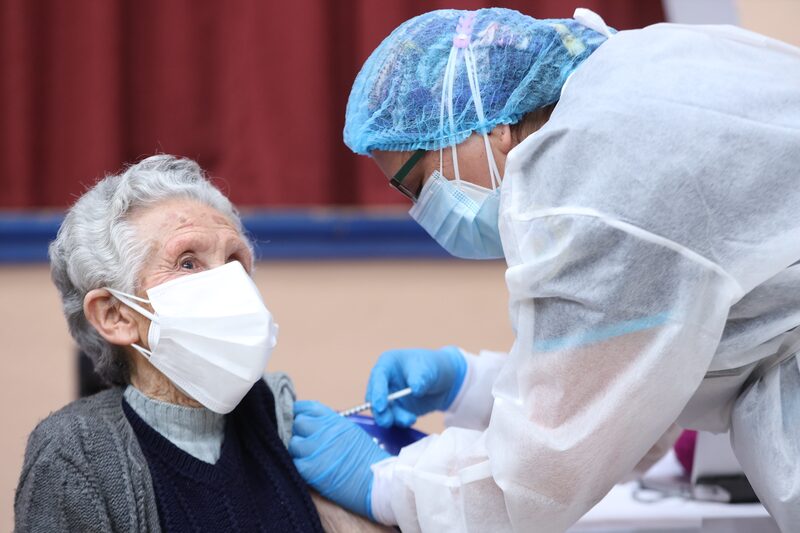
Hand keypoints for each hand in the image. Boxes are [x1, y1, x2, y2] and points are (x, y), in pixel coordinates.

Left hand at [290, 400, 390, 518]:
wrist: (376, 480)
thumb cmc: (368, 459)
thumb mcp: (351, 431)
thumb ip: (330, 426)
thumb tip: (313, 425)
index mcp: (334, 420)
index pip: (306, 408)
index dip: (298, 412)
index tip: (296, 418)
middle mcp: (323, 431)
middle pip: (297, 423)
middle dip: (298, 432)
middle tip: (305, 442)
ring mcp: (314, 449)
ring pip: (292, 443)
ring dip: (297, 450)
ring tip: (308, 458)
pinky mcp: (308, 469)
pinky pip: (293, 462)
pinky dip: (298, 465)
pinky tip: (309, 469)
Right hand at [366, 346, 466, 427]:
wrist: (444, 380)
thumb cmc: (432, 367)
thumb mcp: (428, 369)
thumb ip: (421, 378)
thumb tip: (415, 390)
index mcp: (387, 364)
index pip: (378, 377)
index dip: (377, 392)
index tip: (381, 406)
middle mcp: (384, 380)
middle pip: (374, 397)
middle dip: (380, 411)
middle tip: (388, 421)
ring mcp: (389, 395)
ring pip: (382, 411)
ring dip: (392, 418)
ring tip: (410, 419)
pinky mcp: (396, 408)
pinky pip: (392, 418)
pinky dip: (399, 421)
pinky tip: (411, 419)